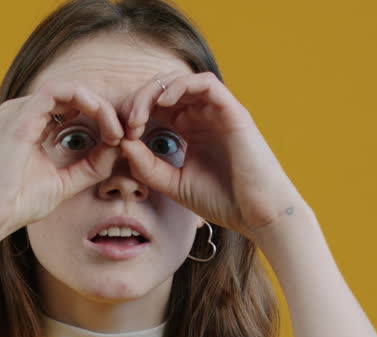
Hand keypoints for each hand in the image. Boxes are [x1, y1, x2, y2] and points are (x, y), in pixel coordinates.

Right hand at [0, 82, 125, 252]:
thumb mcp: (64, 183)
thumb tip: (116, 150)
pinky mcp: (21, 115)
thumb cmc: (16, 204)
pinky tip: (106, 125)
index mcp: (29, 125)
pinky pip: (61, 91)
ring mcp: (20, 110)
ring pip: (71, 89)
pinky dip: (89, 103)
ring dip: (100, 105)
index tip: (121, 140)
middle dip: (105, 110)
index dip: (100, 118)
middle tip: (127, 132)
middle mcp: (22, 112)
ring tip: (118, 130)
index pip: (72, 107)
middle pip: (74, 95)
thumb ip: (89, 166)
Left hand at [119, 72, 306, 238]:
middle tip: (124, 124)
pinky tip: (164, 103)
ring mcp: (217, 112)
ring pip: (180, 81)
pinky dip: (181, 86)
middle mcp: (202, 116)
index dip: (133, 115)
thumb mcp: (173, 184)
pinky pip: (206, 84)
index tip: (118, 136)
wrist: (257, 214)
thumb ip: (147, 165)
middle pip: (162, 90)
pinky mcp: (232, 111)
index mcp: (189, 131)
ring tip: (139, 116)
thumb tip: (122, 142)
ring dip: (154, 92)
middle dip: (138, 102)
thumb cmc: (221, 201)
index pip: (155, 108)